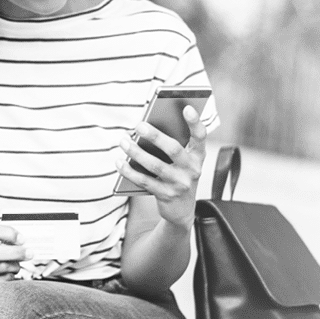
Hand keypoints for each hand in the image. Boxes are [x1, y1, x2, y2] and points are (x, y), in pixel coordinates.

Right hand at [0, 223, 26, 298]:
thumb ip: (0, 239)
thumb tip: (22, 242)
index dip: (9, 233)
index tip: (22, 239)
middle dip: (15, 252)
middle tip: (30, 253)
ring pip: (0, 268)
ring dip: (15, 265)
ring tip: (16, 264)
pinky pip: (2, 281)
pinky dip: (11, 276)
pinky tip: (8, 274)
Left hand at [116, 106, 206, 230]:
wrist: (182, 211)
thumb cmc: (179, 176)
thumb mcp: (183, 162)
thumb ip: (173, 145)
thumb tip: (146, 128)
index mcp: (197, 156)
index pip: (200, 136)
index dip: (195, 122)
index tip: (187, 107)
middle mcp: (192, 170)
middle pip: (174, 149)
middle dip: (155, 136)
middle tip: (139, 125)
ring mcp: (180, 184)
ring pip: (156, 166)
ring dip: (137, 152)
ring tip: (124, 141)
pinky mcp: (166, 195)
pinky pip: (144, 181)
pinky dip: (129, 171)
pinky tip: (119, 162)